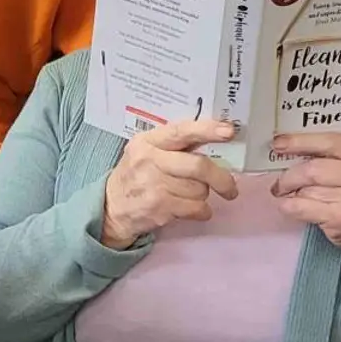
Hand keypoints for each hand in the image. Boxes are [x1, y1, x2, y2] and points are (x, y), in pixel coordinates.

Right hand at [100, 118, 239, 248]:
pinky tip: (189, 209)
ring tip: (188, 196)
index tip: (229, 131)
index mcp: (148, 142)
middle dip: (221, 178)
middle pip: (198, 166)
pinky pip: (196, 208)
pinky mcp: (159, 207)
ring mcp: (153, 185)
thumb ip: (176, 144)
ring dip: (203, 195)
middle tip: (230, 188)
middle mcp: (148, 160)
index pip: (181, 131)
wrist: (110, 207)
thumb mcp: (147, 152)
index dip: (207, 130)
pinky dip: (201, 211)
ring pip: (200, 189)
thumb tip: (220, 136)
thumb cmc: (137, 175)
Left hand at [271, 131, 340, 279]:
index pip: (332, 143)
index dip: (301, 141)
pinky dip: (287, 205)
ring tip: (288, 192)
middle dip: (290, 174)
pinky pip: (299, 207)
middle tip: (282, 179)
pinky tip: (288, 204)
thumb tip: (296, 147)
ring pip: (305, 188)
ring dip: (289, 190)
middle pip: (314, 169)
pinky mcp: (339, 220)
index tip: (280, 143)